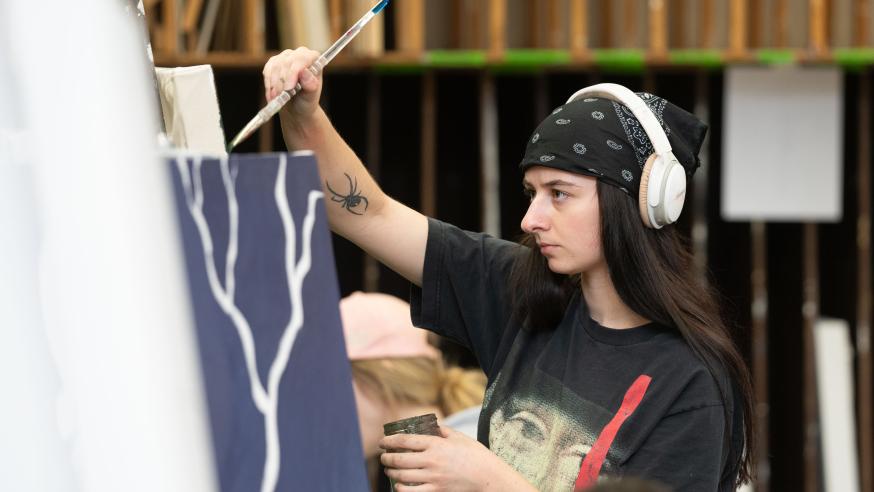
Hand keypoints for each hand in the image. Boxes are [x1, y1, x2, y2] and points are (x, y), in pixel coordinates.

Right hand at [261, 47, 322, 120]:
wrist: (296, 106)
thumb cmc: (307, 100)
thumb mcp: (311, 96)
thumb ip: (310, 84)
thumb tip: (304, 72)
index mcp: (313, 58)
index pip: (302, 58)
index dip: (293, 72)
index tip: (288, 88)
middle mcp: (300, 53)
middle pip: (287, 62)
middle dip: (282, 81)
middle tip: (281, 96)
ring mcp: (286, 56)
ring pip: (275, 66)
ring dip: (274, 85)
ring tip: (276, 98)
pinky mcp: (273, 62)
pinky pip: (267, 70)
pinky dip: (268, 85)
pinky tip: (272, 96)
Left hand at [379, 426, 536, 491]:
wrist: (488, 477)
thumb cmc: (475, 455)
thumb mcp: (459, 437)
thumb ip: (443, 431)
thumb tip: (432, 426)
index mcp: (436, 444)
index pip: (405, 441)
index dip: (389, 441)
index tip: (382, 442)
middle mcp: (432, 460)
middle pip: (399, 459)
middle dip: (386, 458)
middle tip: (383, 457)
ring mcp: (433, 477)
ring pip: (402, 476)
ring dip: (391, 473)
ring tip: (388, 470)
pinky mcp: (436, 490)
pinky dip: (401, 489)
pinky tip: (398, 486)